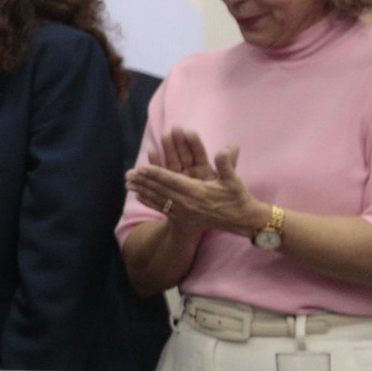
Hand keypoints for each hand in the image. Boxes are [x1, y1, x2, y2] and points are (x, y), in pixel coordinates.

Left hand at [126, 127, 261, 236]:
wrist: (243, 222)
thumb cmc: (239, 198)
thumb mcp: (234, 180)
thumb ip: (227, 164)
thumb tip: (226, 148)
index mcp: (197, 192)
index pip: (171, 181)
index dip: (156, 174)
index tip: (142, 168)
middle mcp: (188, 203)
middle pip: (160, 190)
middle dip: (144, 182)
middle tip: (128, 174)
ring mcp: (185, 213)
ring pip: (159, 200)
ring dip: (142, 191)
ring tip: (128, 184)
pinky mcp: (185, 219)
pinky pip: (163, 209)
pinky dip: (150, 202)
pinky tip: (139, 197)